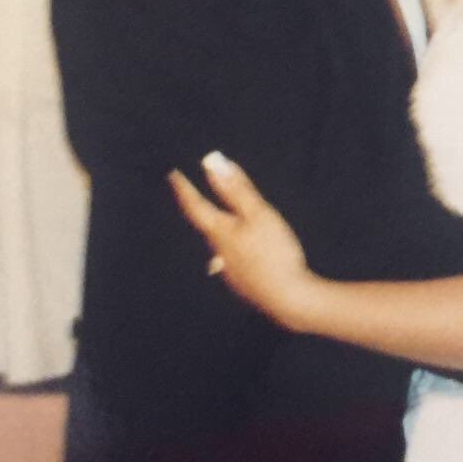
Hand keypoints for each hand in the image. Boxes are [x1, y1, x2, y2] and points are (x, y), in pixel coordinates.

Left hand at [169, 153, 317, 325]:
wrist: (289, 299)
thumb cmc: (274, 252)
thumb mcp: (258, 214)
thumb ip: (236, 189)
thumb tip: (212, 162)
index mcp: (221, 233)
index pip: (196, 206)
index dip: (184, 189)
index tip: (173, 175)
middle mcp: (220, 252)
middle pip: (206, 227)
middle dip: (201, 210)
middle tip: (193, 195)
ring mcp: (231, 271)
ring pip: (219, 245)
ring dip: (219, 230)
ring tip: (220, 221)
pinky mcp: (244, 283)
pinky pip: (233, 260)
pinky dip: (235, 248)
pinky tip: (244, 253)